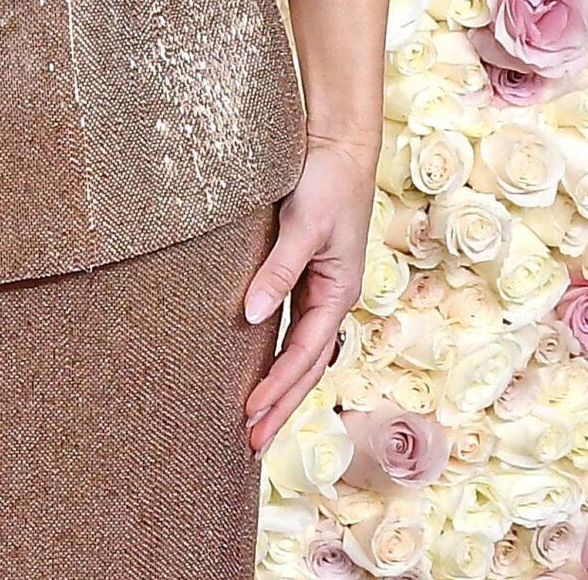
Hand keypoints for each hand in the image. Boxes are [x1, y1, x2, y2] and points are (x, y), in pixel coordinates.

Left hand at [241, 139, 374, 452]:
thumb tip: (253, 316)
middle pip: (305, 366)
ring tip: (252, 419)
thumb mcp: (304, 227)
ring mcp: (320, 287)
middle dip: (280, 404)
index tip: (250, 416)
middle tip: (249, 442)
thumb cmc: (327, 182)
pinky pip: (292, 324)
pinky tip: (258, 364)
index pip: (305, 357)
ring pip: (299, 350)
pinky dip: (276, 351)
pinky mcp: (305, 271)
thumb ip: (279, 270)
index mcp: (338, 293)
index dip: (278, 388)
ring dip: (278, 385)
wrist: (338, 145)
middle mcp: (331, 298)